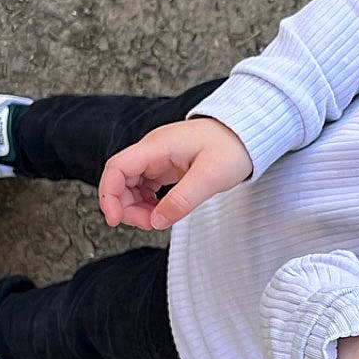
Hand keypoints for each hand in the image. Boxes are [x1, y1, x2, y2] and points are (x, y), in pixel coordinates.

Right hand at [98, 117, 253, 229]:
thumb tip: (156, 221)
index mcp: (158, 146)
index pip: (116, 167)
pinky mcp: (167, 166)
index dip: (109, 195)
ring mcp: (159, 157)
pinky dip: (148, 202)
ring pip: (132, 185)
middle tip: (149, 224)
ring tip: (157, 220)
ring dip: (136, 206)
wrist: (249, 133)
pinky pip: (146, 186)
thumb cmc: (233, 147)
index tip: (115, 219)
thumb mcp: (210, 177)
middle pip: (121, 179)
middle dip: (126, 206)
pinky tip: (161, 211)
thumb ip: (182, 200)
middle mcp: (153, 150)